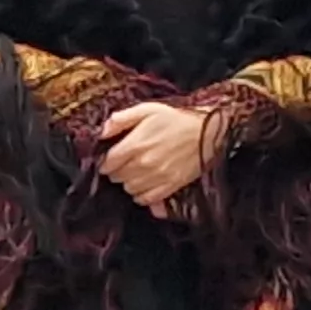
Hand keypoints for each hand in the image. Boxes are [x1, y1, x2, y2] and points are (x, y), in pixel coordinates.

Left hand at [95, 99, 219, 212]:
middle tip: (125, 164)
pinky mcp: (172, 185)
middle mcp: (144, 164)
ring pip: (130, 189)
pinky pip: (147, 199)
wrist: (209, 130)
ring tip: (136, 173)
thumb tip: (101, 132)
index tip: (111, 158)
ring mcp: (158, 177)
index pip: (108, 163)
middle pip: (117, 177)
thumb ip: (122, 119)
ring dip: (129, 182)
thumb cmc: (177, 118)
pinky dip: (142, 195)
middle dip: (118, 171)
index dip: (106, 161)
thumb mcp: (148, 109)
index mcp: (135, 144)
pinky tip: (145, 186)